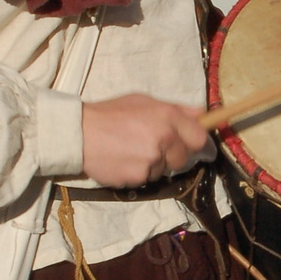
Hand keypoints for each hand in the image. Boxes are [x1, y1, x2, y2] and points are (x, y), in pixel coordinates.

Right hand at [81, 94, 212, 188]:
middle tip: (153, 147)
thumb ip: (174, 108)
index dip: (197, 143)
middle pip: (183, 158)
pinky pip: (146, 179)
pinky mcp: (138, 178)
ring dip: (154, 164)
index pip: (199, 137)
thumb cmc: (110, 113)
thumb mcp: (142, 101)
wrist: (79, 133)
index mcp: (167, 116)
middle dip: (172, 155)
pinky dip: (138, 173)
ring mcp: (152, 160)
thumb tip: (201, 113)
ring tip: (132, 151)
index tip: (195, 146)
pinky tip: (123, 161)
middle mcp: (164, 139)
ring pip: (163, 169)